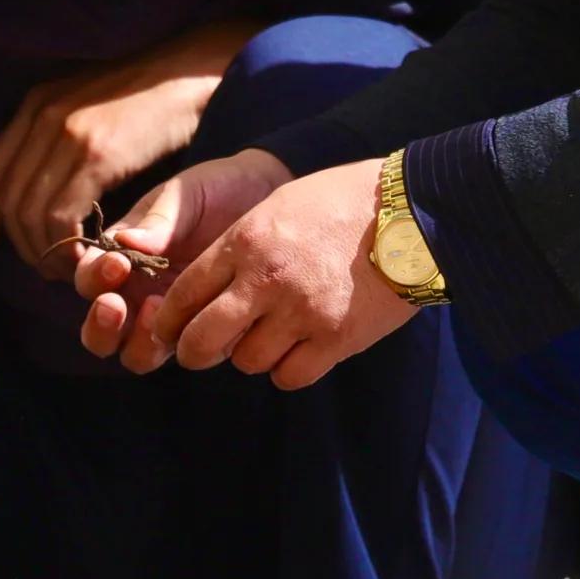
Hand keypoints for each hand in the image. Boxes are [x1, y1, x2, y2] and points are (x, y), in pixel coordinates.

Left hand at [0, 18, 259, 276]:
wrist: (188, 74)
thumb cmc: (145, 99)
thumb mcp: (86, 107)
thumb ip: (55, 137)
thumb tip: (34, 190)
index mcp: (34, 104)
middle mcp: (42, 117)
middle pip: (8, 199)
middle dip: (22, 244)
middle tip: (46, 266)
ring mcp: (67, 135)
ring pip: (32, 214)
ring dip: (46, 251)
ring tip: (68, 267)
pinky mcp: (96, 155)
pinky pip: (62, 215)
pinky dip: (68, 244)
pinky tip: (86, 254)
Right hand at [70, 144, 293, 358]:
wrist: (267, 196)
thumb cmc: (217, 190)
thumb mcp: (184, 197)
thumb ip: (157, 220)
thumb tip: (125, 243)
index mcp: (122, 258)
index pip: (89, 279)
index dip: (94, 277)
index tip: (117, 263)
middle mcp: (137, 295)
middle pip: (100, 333)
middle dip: (101, 324)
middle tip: (117, 304)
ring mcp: (170, 318)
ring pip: (135, 355)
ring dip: (137, 341)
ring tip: (156, 309)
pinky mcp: (204, 330)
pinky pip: (185, 353)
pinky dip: (184, 344)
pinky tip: (199, 317)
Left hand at [96, 154, 413, 388]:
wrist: (412, 212)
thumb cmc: (341, 202)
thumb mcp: (278, 207)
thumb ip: (239, 248)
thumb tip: (204, 293)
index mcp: (246, 242)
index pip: (184, 294)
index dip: (168, 321)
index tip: (167, 330)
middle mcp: (267, 280)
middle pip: (203, 341)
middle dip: (194, 353)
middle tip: (200, 353)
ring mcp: (302, 313)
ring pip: (248, 362)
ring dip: (251, 355)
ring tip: (267, 337)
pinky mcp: (336, 339)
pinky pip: (290, 376)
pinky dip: (288, 369)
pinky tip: (298, 350)